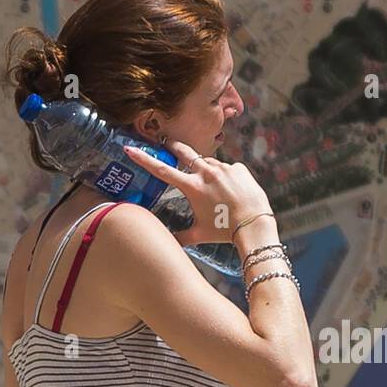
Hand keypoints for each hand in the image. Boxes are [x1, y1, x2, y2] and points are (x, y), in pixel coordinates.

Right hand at [123, 140, 272, 243]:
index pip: (162, 170)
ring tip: (213, 188)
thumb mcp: (200, 235)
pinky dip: (226, 177)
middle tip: (168, 144)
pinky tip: (231, 191)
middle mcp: (206, 173)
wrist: (254, 224)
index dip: (144, 159)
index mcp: (192, 187)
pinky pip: (228, 169)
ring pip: (209, 163)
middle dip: (174, 146)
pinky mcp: (239, 168)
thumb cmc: (225, 232)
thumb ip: (181, 237)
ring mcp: (224, 168)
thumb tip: (167, 243)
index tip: (131, 149)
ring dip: (205, 170)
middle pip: (184, 152)